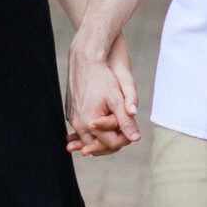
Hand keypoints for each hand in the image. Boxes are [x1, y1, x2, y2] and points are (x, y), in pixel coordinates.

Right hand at [67, 33, 138, 154]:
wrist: (85, 61)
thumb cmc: (102, 79)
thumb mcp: (117, 100)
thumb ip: (125, 121)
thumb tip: (136, 139)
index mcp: (89, 124)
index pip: (111, 144)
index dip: (125, 139)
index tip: (133, 132)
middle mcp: (78, 124)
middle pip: (97, 145)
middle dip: (112, 142)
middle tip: (125, 136)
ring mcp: (72, 119)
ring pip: (89, 138)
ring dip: (101, 137)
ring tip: (115, 133)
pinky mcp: (71, 112)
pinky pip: (82, 127)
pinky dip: (92, 129)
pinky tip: (102, 125)